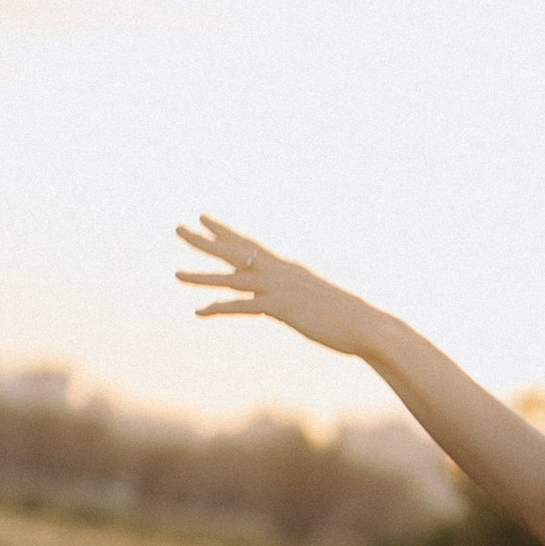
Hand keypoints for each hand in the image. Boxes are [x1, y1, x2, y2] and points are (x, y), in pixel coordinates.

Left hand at [174, 217, 389, 360]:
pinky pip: (242, 307)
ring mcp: (280, 289)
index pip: (249, 246)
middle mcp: (280, 273)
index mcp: (288, 269)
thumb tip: (290, 304)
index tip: (204, 218)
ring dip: (202, 276)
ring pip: (232, 278)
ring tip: (176, 274)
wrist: (368, 327)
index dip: (225, 232)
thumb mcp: (319, 303)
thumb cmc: (349, 319)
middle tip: (179, 227)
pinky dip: (219, 308)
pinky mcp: (281, 308)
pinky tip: (199, 311)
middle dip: (205, 240)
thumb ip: (299, 299)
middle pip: (235, 252)